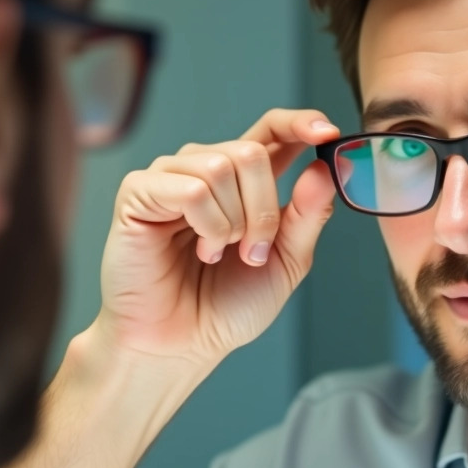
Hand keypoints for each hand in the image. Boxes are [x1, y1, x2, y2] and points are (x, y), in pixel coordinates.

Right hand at [93, 109, 339, 369]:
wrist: (184, 344)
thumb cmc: (227, 306)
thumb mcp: (287, 261)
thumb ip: (308, 215)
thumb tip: (325, 168)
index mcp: (243, 181)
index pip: (271, 129)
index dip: (299, 123)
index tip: (328, 133)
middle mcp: (205, 170)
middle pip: (251, 151)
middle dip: (264, 209)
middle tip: (252, 252)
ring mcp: (170, 177)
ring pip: (222, 165)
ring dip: (234, 222)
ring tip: (218, 254)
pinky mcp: (139, 192)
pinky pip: (191, 188)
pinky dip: (208, 225)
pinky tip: (200, 249)